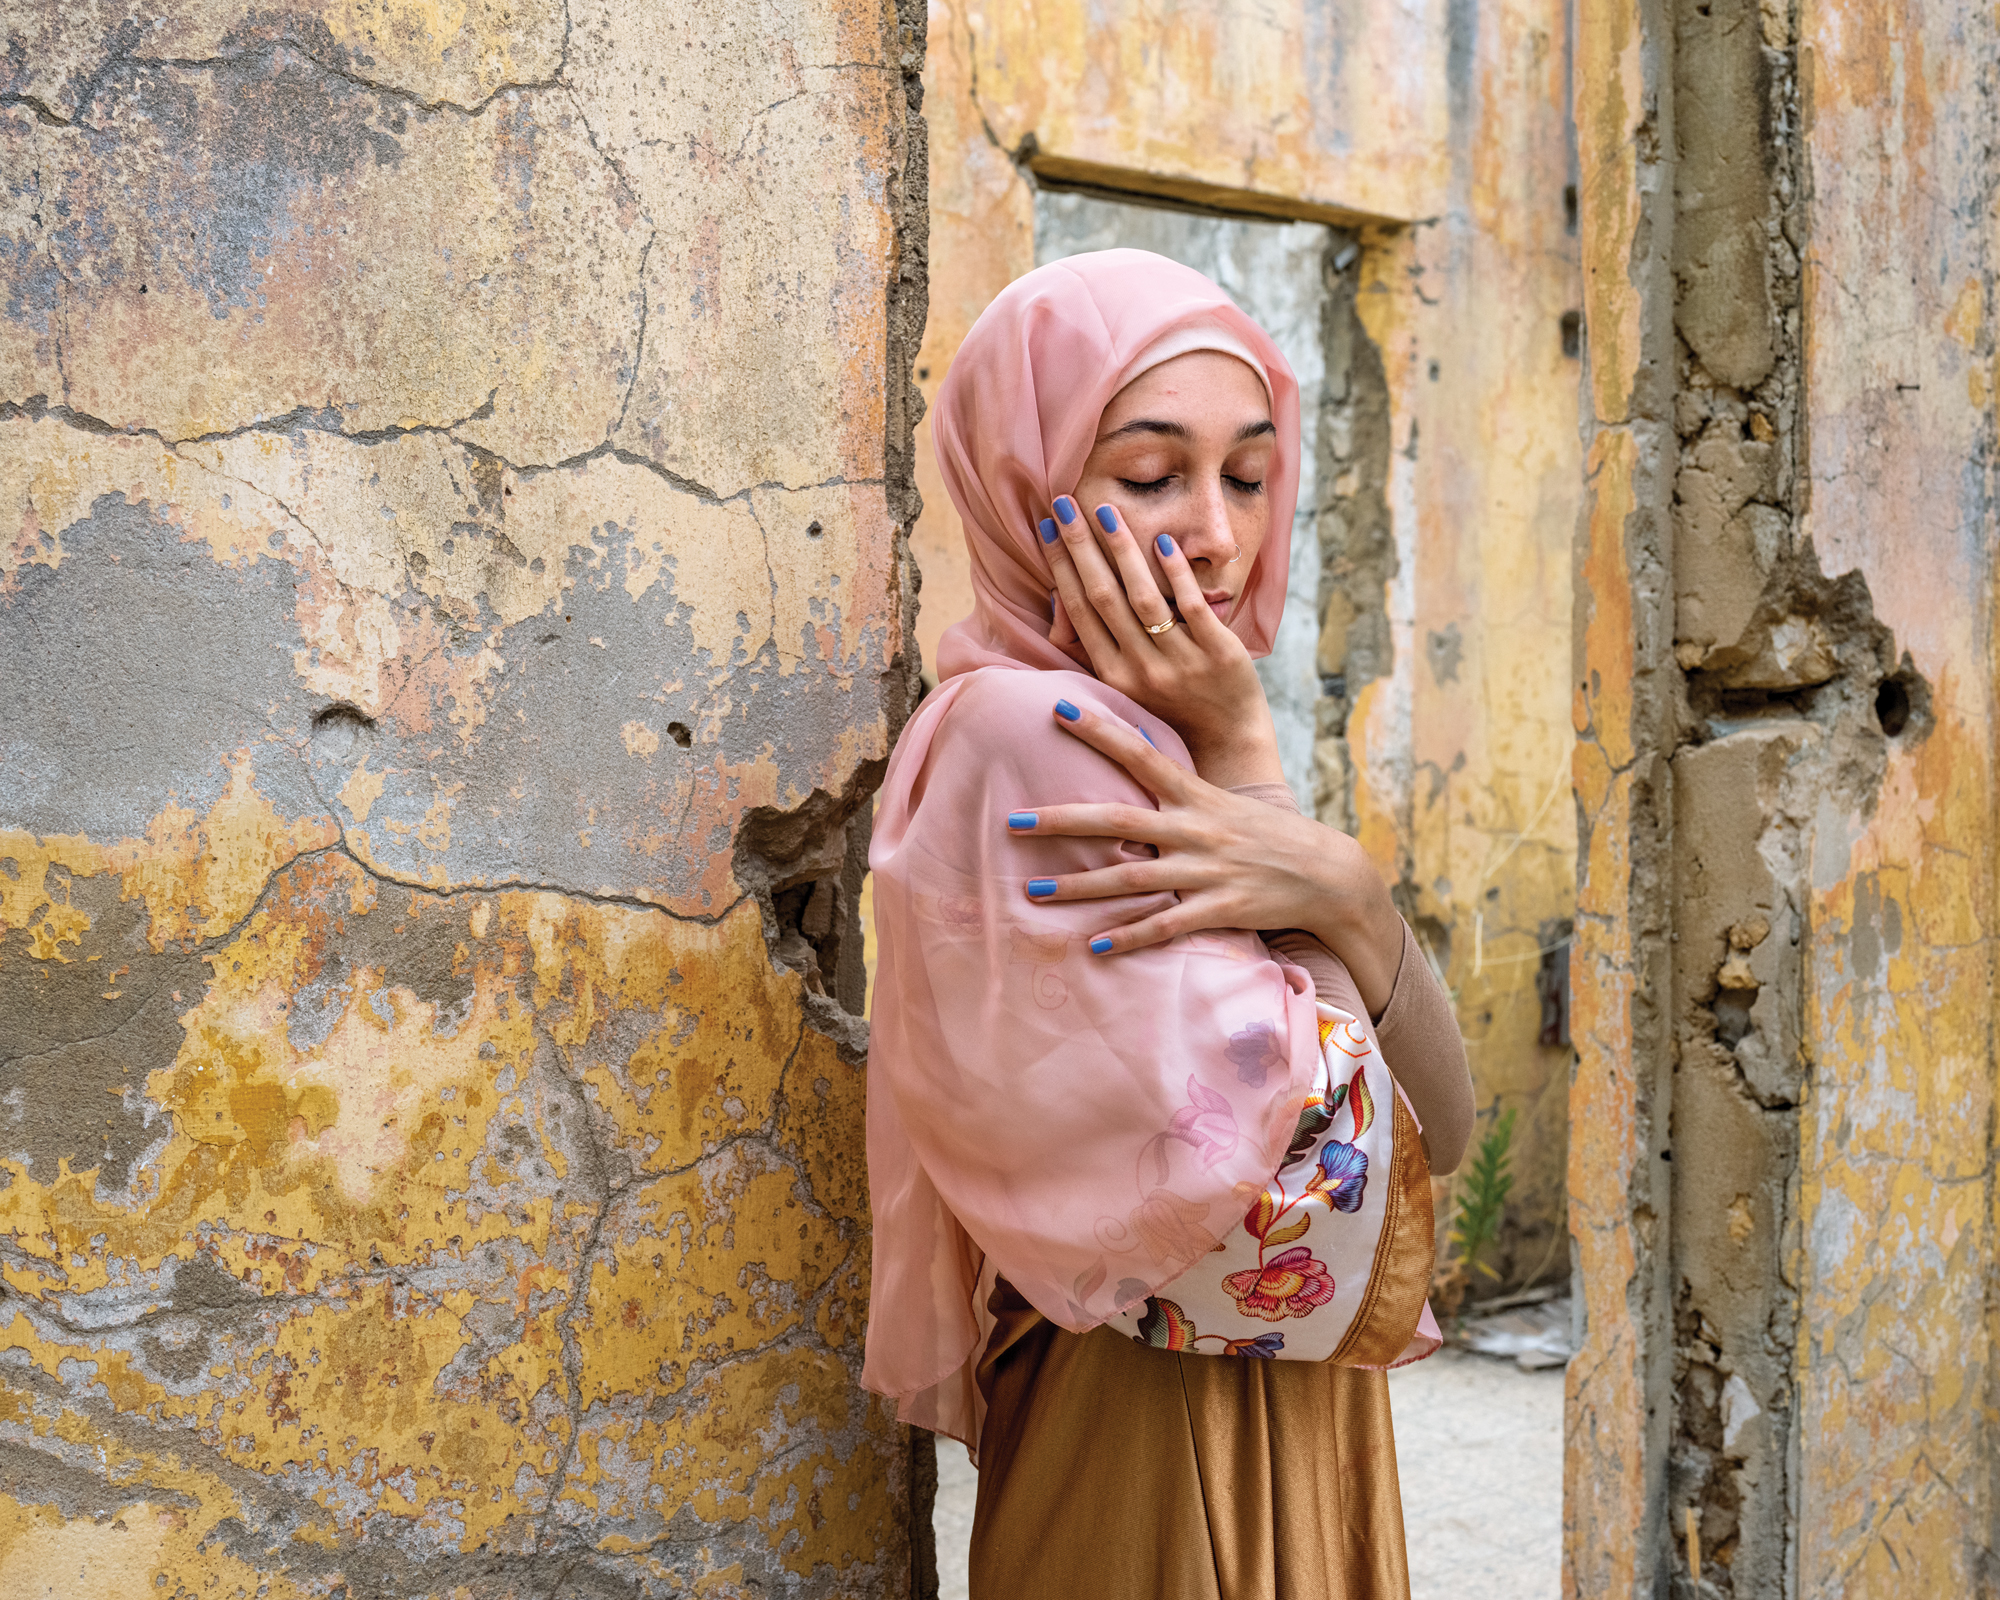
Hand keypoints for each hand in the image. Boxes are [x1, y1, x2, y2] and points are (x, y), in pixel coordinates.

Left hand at [1008, 697, 1405, 1013]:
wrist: (1327, 873)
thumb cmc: (1267, 833)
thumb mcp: (1224, 799)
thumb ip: (1178, 787)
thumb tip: (1135, 759)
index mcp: (1195, 795)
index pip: (1140, 753)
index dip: (1099, 729)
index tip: (1055, 708)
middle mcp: (1194, 829)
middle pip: (1117, 820)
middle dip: (1062, 820)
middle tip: (1013, 821)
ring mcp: (1206, 871)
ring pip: (1130, 879)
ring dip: (1079, 888)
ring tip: (1033, 893)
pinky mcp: (1219, 909)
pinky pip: (1165, 926)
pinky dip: (1129, 938)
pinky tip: (1094, 948)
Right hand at [1040, 496, 1280, 788]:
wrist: (1228, 746)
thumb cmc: (1171, 712)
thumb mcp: (1125, 690)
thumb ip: (1096, 649)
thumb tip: (1062, 600)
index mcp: (1113, 677)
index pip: (1079, 611)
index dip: (1062, 567)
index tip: (1049, 528)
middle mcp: (1141, 670)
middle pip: (1103, 597)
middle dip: (1081, 547)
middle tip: (1066, 503)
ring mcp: (1181, 662)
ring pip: (1144, 598)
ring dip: (1122, 551)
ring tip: (1106, 511)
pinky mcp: (1220, 654)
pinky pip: (1192, 607)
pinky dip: (1176, 574)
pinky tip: (1162, 542)